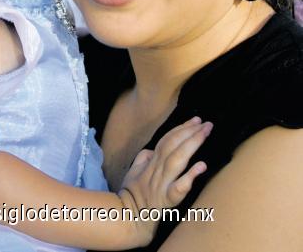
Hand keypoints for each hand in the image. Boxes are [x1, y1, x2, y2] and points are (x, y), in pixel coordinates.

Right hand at [119, 116, 211, 244]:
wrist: (128, 215)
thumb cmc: (132, 192)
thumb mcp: (134, 169)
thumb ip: (144, 157)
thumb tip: (152, 150)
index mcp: (151, 161)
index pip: (167, 140)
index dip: (182, 128)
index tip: (196, 120)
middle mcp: (157, 169)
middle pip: (173, 146)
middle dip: (190, 132)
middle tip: (207, 124)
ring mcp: (162, 184)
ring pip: (176, 160)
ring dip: (191, 145)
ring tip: (204, 134)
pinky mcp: (166, 200)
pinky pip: (178, 188)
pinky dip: (189, 176)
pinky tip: (201, 166)